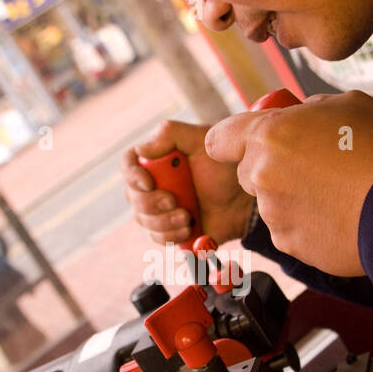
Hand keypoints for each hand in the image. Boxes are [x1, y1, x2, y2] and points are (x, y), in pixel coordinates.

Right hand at [121, 118, 255, 246]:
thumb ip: (171, 134)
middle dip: (151, 203)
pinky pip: (157, 238)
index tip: (148, 183)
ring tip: (187, 216)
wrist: (244, 200)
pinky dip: (170, 235)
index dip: (132, 176)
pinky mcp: (170, 230)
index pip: (128, 165)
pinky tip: (188, 228)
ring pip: (143, 220)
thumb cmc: (224, 165)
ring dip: (163, 221)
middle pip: (133, 197)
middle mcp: (152, 185)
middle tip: (174, 201)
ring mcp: (159, 209)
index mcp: (156, 159)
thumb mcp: (202, 140)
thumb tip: (141, 150)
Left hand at [204, 91, 372, 275]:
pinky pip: (289, 229)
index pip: (220, 139)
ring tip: (334, 192)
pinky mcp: (289, 244)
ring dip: (292, 196)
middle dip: (270, 168)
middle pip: (246, 172)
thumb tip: (298, 118)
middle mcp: (262, 176)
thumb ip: (308, 110)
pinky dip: (306, 223)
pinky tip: (336, 214)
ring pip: (270, 202)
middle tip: (311, 166)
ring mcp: (274, 215)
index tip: (243, 143)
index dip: (231, 140)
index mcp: (269, 136)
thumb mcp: (346, 104)